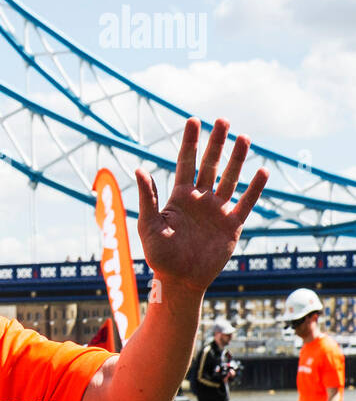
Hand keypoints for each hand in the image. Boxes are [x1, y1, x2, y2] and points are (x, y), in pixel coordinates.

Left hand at [134, 118, 267, 294]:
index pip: (185, 163)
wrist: (179, 280)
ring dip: (237, 159)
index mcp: (179, 197)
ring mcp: (217, 210)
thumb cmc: (159, 255)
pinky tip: (263, 172)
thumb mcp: (148, 224)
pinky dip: (255, 188)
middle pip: (210, 165)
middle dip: (216, 143)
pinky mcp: (232, 225)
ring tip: (244, 138)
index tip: (194, 120)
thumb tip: (139, 169)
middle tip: (222, 120)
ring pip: (230, 178)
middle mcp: (200, 199)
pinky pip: (246, 203)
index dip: (190, 142)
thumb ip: (147, 197)